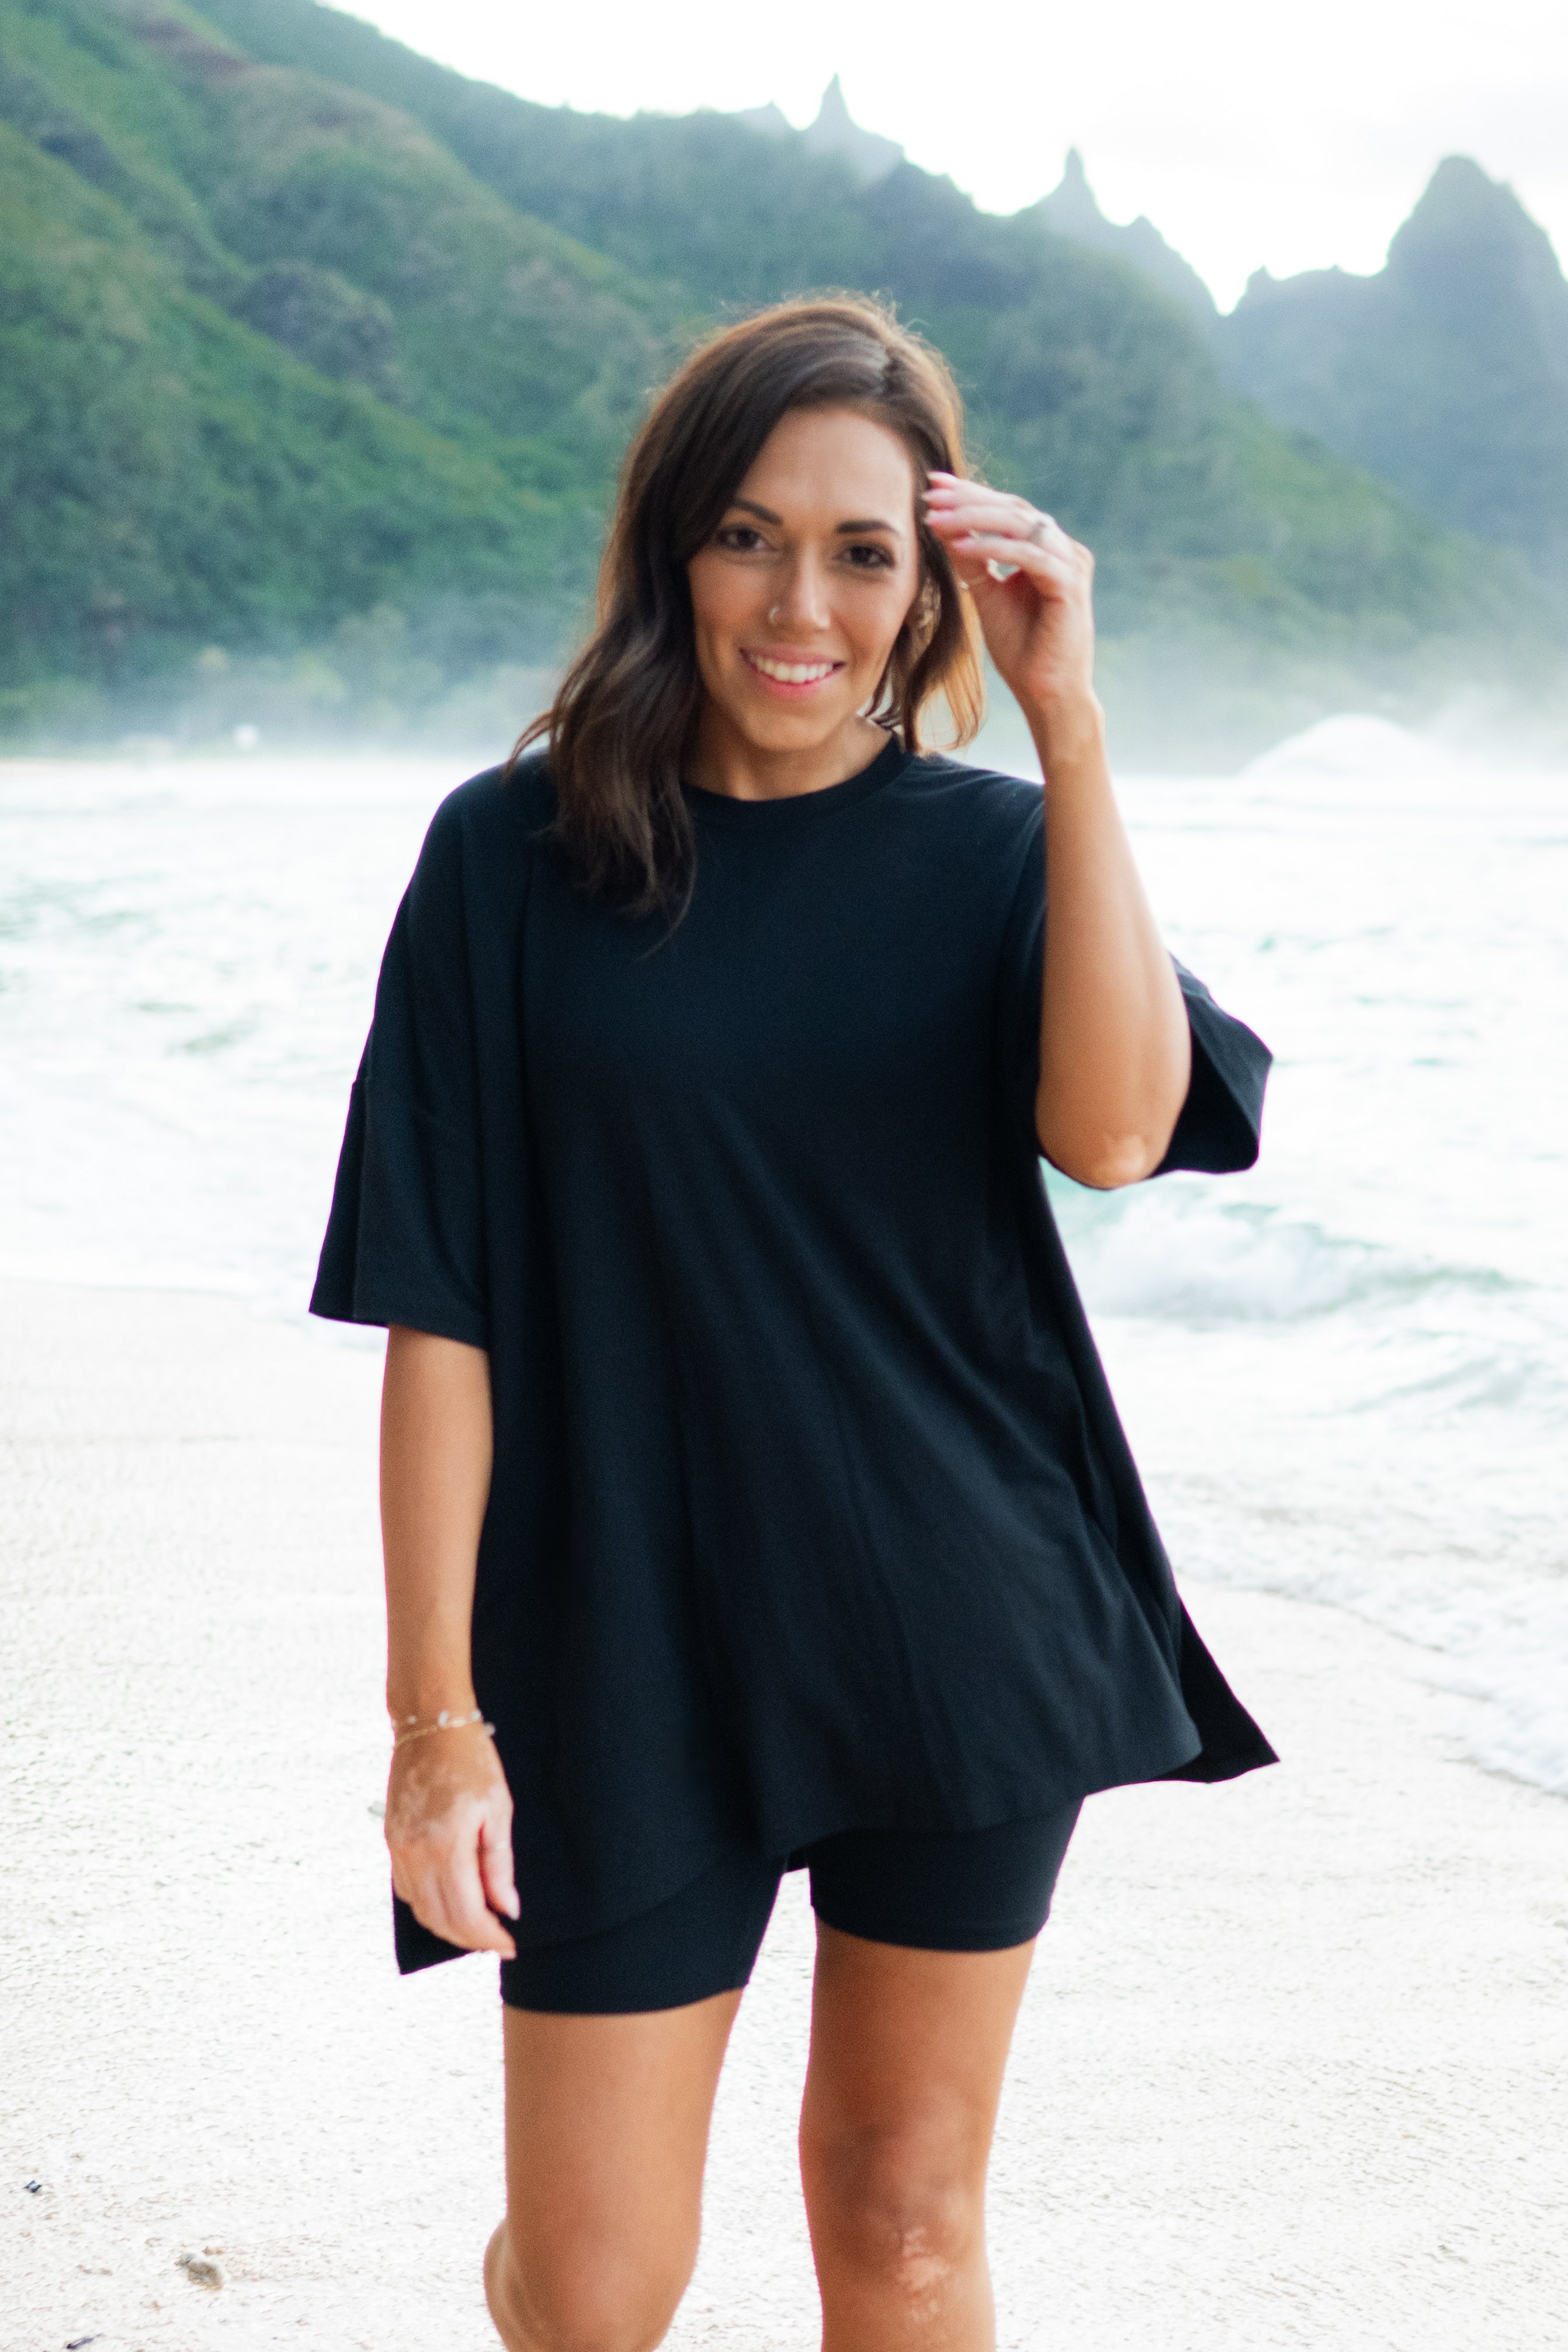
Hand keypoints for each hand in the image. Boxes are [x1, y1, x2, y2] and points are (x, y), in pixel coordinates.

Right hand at [385, 1722, 519, 1958]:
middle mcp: (415, 1852)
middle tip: (497, 1940)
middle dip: (471, 1938)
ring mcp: (398, 1848)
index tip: (510, 1944)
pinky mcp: (391, 1840)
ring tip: (477, 1928)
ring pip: (420, 1909)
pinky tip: (448, 1904)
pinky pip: (405, 1889)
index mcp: (446, 1844)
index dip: (489, 1936)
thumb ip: (499, 1863)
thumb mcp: (498, 1807)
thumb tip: (507, 1908)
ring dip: (448, 1927)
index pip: (466, 1912)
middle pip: (441, 1918)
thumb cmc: (472, 1760)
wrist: (430, 1724)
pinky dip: (427, 1907)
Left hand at [922, 475, 1096, 726]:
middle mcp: (1064, 549)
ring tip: (937, 518)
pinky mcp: (1069, 585)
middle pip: (1014, 509)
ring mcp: (1071, 564)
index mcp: (1047, 549)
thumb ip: (971, 560)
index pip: (1008, 510)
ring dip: (975, 518)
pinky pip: (1028, 556)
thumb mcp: (987, 595)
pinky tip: (961, 546)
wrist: (1046, 692)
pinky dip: (994, 549)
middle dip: (969, 498)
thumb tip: (943, 525)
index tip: (933, 486)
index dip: (971, 495)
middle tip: (931, 492)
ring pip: (1021, 525)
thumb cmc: (1022, 649)